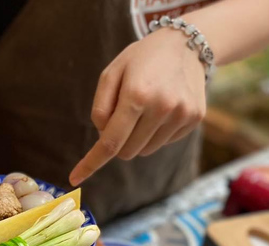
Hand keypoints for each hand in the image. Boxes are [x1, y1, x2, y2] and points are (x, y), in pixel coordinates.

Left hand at [70, 29, 206, 185]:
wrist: (186, 44)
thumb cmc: (141, 60)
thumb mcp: (112, 73)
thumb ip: (101, 107)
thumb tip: (103, 139)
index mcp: (137, 94)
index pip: (111, 141)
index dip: (92, 163)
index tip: (74, 178)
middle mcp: (162, 107)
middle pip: (127, 151)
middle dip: (118, 142)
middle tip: (122, 116)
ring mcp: (181, 114)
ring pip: (146, 150)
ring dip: (138, 138)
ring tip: (146, 107)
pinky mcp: (194, 118)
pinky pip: (164, 142)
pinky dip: (156, 132)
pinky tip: (162, 107)